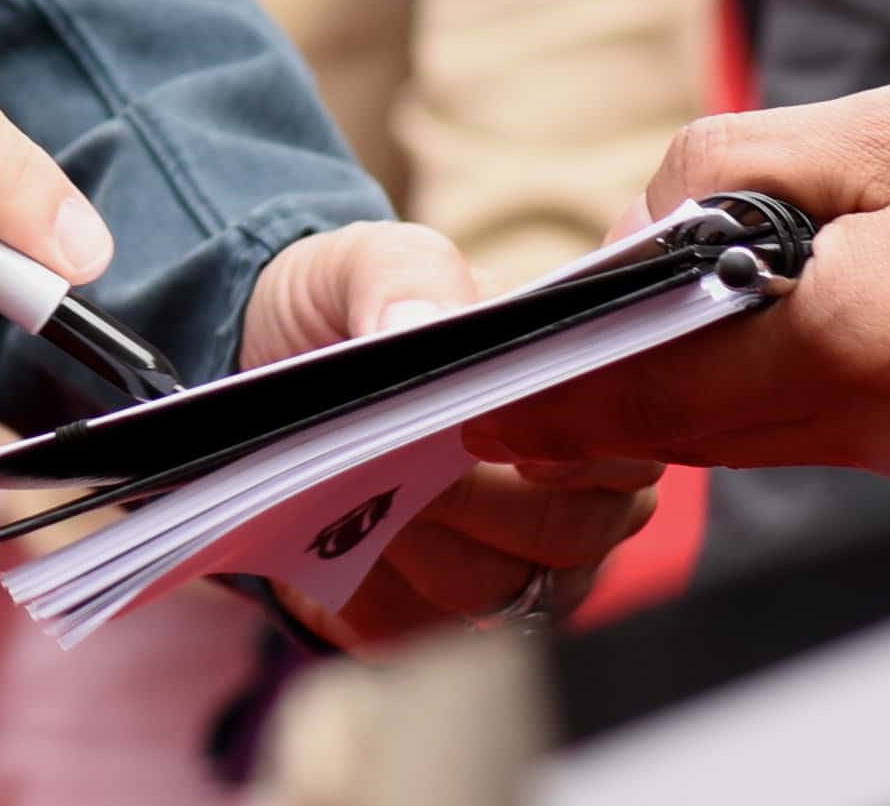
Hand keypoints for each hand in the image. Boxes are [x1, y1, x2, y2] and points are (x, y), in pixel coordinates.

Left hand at [244, 221, 660, 643]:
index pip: (630, 449)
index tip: (485, 429)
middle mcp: (574, 498)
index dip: (575, 451)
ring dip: (413, 539)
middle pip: (568, 535)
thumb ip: (406, 276)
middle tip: (391, 452)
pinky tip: (325, 538)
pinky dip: (362, 584)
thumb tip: (422, 325)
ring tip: (348, 482)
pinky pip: (414, 629)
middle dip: (471, 495)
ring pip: (492, 590)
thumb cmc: (347, 307)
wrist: (259, 364)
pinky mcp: (433, 617)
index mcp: (584, 399)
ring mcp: (512, 569)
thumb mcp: (366, 260)